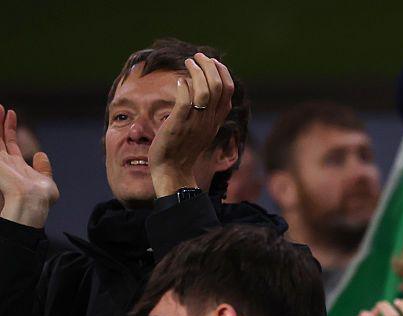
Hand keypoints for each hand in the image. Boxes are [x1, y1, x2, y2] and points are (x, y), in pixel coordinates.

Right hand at [0, 107, 57, 227]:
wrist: (32, 201)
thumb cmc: (40, 198)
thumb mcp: (45, 181)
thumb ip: (43, 169)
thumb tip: (41, 154)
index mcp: (16, 166)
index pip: (10, 142)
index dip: (10, 128)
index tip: (11, 113)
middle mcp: (4, 162)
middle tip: (0, 106)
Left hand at [148, 53, 234, 197]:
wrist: (172, 170)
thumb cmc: (183, 148)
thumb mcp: (200, 128)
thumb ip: (204, 110)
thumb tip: (198, 87)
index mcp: (216, 120)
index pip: (228, 90)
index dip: (222, 72)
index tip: (211, 62)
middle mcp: (209, 120)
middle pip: (219, 86)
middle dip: (209, 66)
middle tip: (197, 57)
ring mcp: (195, 122)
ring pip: (205, 91)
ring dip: (197, 72)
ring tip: (189, 62)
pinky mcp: (179, 125)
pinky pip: (186, 102)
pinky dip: (184, 87)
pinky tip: (179, 81)